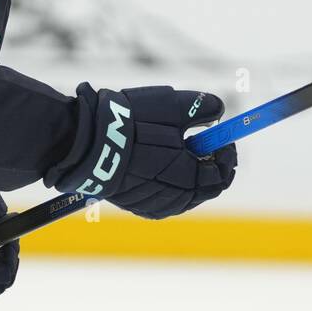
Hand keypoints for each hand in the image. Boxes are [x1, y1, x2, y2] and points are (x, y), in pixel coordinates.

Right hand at [44, 84, 237, 218]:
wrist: (86, 142)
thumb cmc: (133, 123)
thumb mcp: (175, 106)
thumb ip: (203, 107)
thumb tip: (219, 111)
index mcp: (190, 179)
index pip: (221, 173)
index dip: (225, 152)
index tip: (222, 135)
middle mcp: (174, 200)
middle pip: (204, 186)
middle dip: (207, 163)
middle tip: (201, 140)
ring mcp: (152, 205)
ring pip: (183, 193)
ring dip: (186, 172)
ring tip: (174, 146)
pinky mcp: (135, 205)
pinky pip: (162, 196)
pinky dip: (167, 180)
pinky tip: (157, 160)